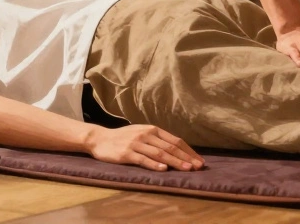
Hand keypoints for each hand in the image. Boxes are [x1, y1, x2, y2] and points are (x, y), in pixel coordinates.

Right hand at [86, 124, 204, 171]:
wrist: (100, 139)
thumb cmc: (124, 138)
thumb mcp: (142, 134)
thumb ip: (158, 141)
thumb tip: (178, 151)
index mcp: (153, 129)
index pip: (175, 140)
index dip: (188, 151)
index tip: (199, 160)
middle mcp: (146, 134)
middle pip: (170, 147)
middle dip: (186, 157)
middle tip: (198, 167)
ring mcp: (136, 143)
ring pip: (160, 153)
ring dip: (175, 162)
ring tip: (186, 169)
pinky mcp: (127, 153)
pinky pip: (143, 159)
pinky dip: (154, 164)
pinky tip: (164, 169)